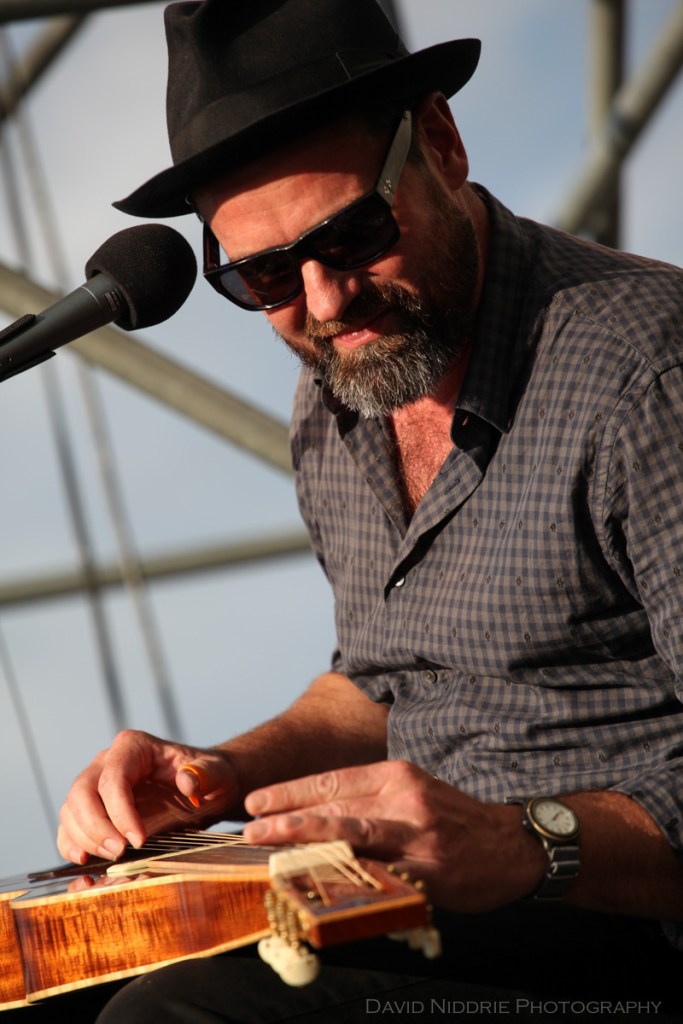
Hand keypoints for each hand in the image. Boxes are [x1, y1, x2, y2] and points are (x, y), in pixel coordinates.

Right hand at [57, 729, 238, 864]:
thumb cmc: (210, 777)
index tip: (139, 839)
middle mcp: (108, 761)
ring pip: (72, 809)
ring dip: (85, 838)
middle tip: (120, 853)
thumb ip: (204, 774)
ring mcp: (96, 784)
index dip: (120, 811)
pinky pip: (70, 825)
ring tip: (112, 858)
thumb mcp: (217, 773)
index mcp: (134, 746)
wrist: (207, 789)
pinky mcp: (94, 808)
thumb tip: (186, 780)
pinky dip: (71, 843)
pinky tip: (84, 859)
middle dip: (96, 827)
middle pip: (83, 792)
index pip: (113, 778)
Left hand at [242, 760, 544, 910]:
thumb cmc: (454, 820)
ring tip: (268, 845)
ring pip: (349, 833)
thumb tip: (316, 814)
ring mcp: (416, 834)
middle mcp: (404, 798)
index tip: (256, 801)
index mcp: (397, 775)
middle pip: (334, 804)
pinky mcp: (427, 870)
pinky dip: (344, 876)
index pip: (332, 780)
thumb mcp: (414, 793)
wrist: (514, 846)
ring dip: (303, 838)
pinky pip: (379, 874)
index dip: (291, 791)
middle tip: (249, 826)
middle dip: (286, 815)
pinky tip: (316, 882)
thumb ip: (371, 800)